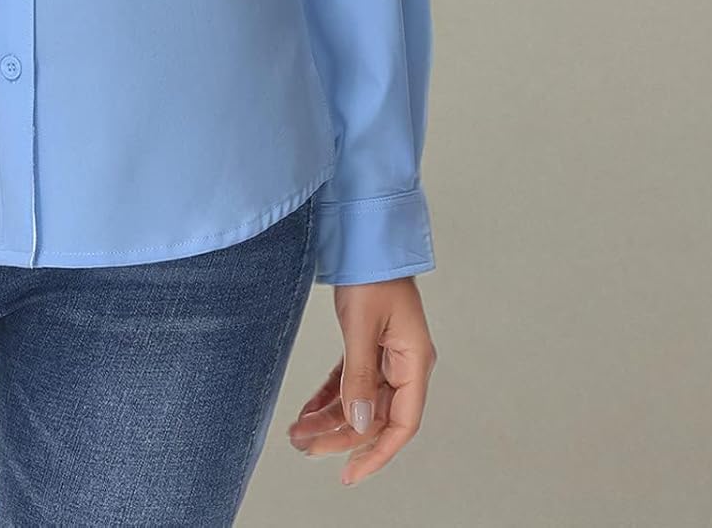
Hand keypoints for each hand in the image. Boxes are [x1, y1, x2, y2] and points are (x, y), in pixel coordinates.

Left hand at [287, 276, 435, 486]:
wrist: (364, 237)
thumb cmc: (372, 273)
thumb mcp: (362, 326)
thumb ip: (360, 376)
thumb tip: (358, 422)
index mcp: (414, 362)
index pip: (401, 424)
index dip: (377, 453)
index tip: (349, 473)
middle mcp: (404, 364)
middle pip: (374, 415)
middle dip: (339, 434)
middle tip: (304, 446)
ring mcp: (386, 355)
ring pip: (359, 400)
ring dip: (329, 417)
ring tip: (297, 431)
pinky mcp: (368, 344)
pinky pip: (350, 381)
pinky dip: (329, 396)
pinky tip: (308, 409)